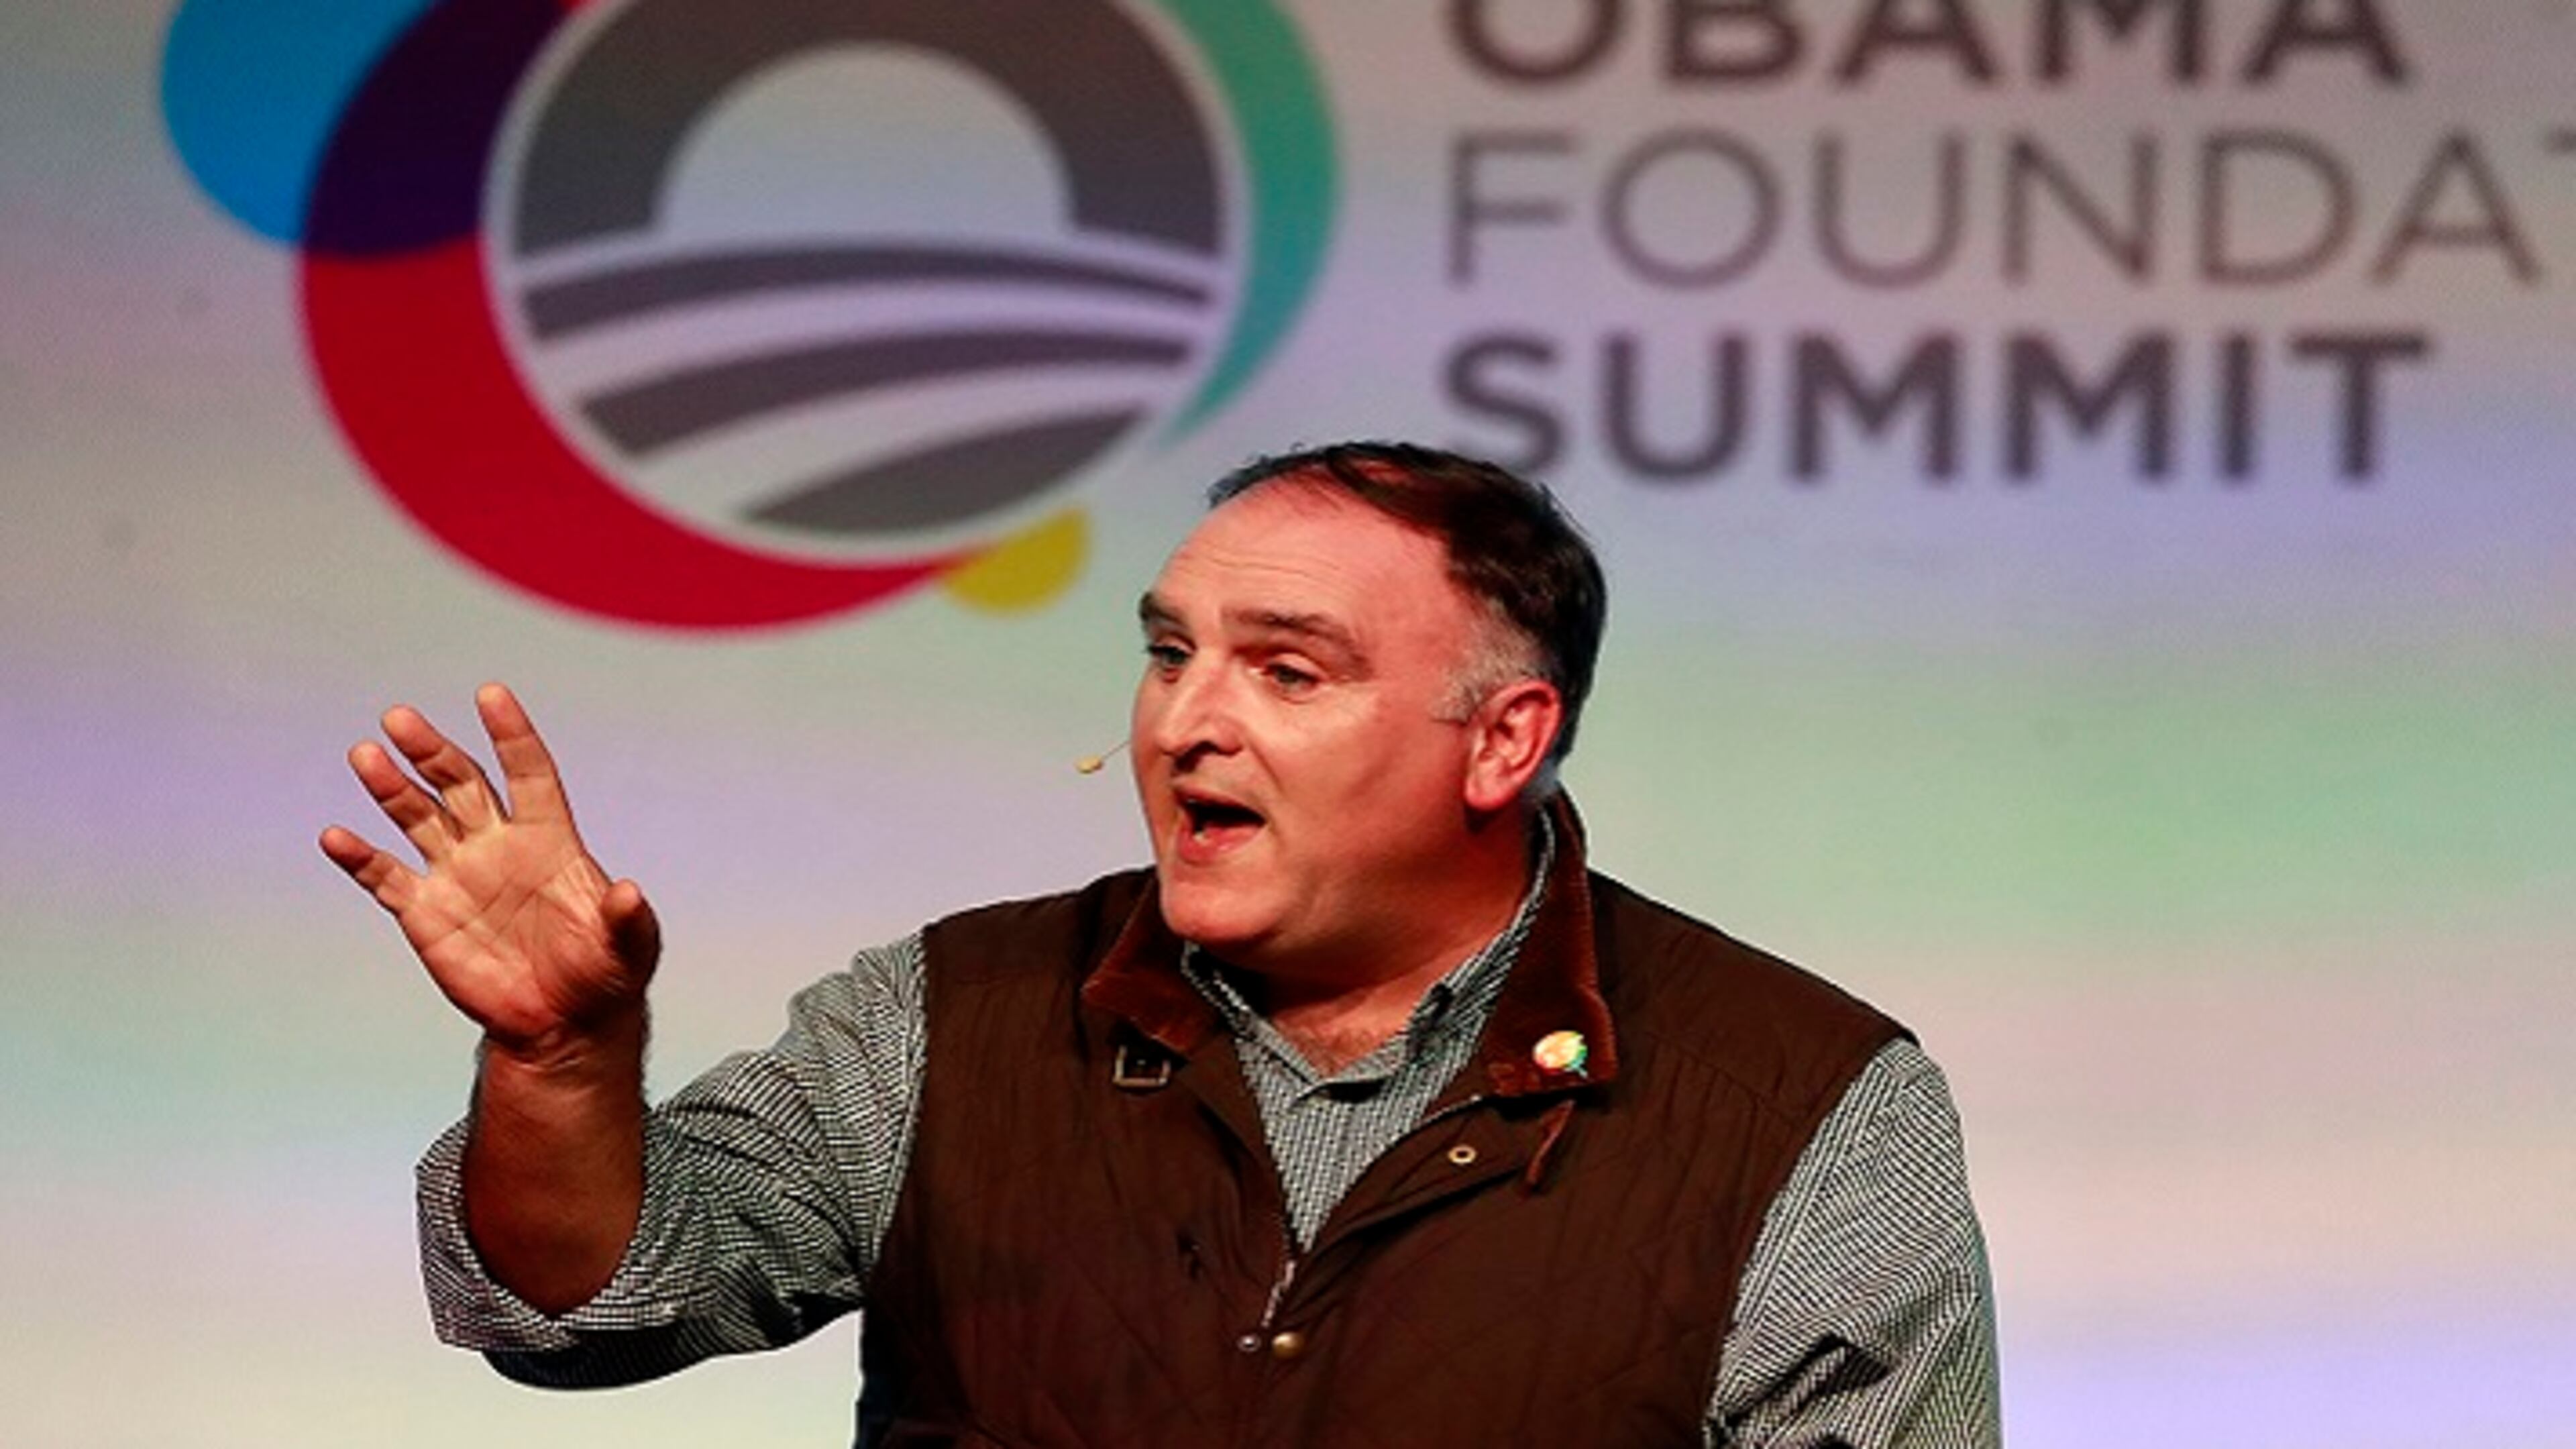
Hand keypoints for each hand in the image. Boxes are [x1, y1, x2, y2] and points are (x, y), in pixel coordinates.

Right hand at [321, 683, 658, 1059]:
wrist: (562, 1025)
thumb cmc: (604, 977)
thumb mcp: (630, 950)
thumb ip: (628, 920)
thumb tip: (630, 893)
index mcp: (549, 840)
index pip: (529, 773)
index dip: (511, 735)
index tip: (490, 694)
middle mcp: (498, 846)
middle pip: (460, 783)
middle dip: (431, 751)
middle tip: (400, 717)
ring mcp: (458, 875)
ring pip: (418, 818)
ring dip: (391, 788)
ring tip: (366, 754)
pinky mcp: (426, 913)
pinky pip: (386, 878)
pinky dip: (360, 858)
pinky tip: (336, 836)